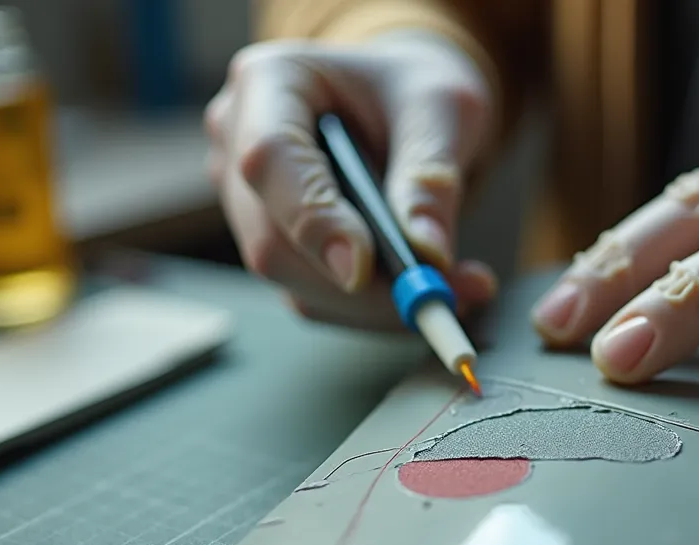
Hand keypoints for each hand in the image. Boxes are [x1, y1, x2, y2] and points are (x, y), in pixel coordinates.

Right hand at [206, 32, 497, 329]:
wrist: (406, 102)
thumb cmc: (416, 90)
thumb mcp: (442, 108)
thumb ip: (432, 172)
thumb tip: (427, 251)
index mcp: (270, 81)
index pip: (269, 159)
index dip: (311, 219)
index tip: (362, 270)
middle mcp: (238, 140)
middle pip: (272, 238)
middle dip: (357, 285)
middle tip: (440, 295)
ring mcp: (247, 199)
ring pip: (292, 279)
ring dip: (375, 304)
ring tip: (459, 289)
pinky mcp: (275, 243)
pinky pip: (313, 296)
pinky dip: (374, 308)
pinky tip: (432, 290)